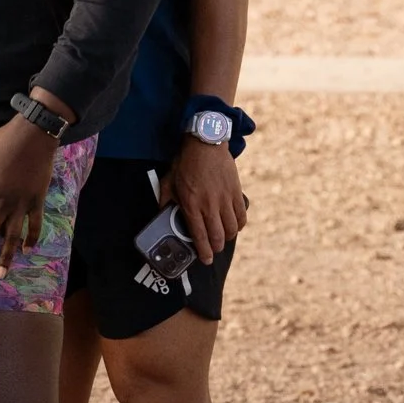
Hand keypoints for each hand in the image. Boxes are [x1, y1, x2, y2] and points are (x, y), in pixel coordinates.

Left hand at [0, 114, 59, 275]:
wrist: (34, 134)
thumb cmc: (3, 141)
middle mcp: (2, 201)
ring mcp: (21, 203)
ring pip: (12, 236)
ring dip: (6, 256)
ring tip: (2, 273)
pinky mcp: (37, 200)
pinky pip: (34, 224)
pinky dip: (31, 238)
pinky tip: (27, 250)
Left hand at [159, 137, 247, 262]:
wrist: (205, 143)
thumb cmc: (185, 162)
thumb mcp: (169, 181)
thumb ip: (165, 200)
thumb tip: (161, 214)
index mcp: (191, 204)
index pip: (199, 235)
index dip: (203, 251)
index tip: (205, 260)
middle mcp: (209, 205)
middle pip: (218, 236)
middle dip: (215, 248)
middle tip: (213, 250)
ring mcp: (224, 199)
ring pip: (231, 229)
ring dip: (227, 238)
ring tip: (222, 237)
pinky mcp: (236, 192)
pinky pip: (242, 216)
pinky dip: (239, 225)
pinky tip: (234, 225)